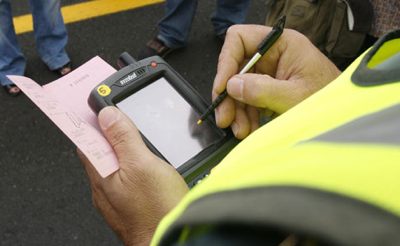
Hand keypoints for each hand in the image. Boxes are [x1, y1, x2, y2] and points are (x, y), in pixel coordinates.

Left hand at [78, 107, 188, 245]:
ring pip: (113, 163)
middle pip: (98, 149)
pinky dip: (131, 163)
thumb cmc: (156, 211)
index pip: (85, 137)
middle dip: (107, 131)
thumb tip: (107, 114)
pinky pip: (124, 176)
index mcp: (101, 172)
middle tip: (118, 113)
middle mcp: (103, 185)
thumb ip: (124, 139)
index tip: (97, 104)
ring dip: (120, 147)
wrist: (170, 240)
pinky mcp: (130, 201)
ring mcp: (116, 195)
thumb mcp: (142, 165)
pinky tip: (145, 161)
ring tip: (132, 132)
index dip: (91, 119)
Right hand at [213, 25, 340, 138]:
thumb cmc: (330, 102)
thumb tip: (231, 85)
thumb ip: (263, 90)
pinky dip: (245, 115)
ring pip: (239, 86)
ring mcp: (270, 72)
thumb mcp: (295, 97)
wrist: (345, 117)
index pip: (240, 39)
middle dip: (229, 95)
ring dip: (236, 110)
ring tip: (240, 130)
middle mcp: (273, 54)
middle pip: (236, 67)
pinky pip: (249, 99)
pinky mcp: (270, 89)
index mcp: (282, 43)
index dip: (226, 62)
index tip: (223, 87)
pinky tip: (248, 129)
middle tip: (225, 118)